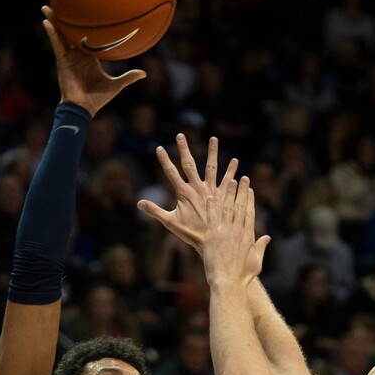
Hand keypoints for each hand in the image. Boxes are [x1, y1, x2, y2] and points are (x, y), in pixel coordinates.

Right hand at [42, 7, 145, 117]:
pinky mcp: (61, 61)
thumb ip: (128, 77)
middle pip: (70, 32)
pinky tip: (46, 21)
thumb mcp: (116, 85)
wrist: (84, 107)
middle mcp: (77, 54)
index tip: (84, 11)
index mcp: (89, 57)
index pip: (86, 37)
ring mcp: (68, 57)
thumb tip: (144, 73)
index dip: (84, 26)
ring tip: (46, 6)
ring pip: (60, 35)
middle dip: (65, 19)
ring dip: (54, 21)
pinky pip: (56, 44)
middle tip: (62, 2)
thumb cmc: (98, 98)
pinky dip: (51, 33)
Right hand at [137, 133, 237, 252]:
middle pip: (189, 164)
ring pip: (212, 167)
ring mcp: (211, 190)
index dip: (164, 160)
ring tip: (214, 138)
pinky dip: (232, 171)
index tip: (159, 148)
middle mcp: (197, 188)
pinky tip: (236, 161)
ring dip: (213, 152)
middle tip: (180, 135)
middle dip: (184, 149)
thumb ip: (155, 211)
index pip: (171, 173)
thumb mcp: (170, 222)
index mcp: (184, 193)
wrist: (212, 239)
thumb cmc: (190, 233)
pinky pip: (228, 180)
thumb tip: (139, 203)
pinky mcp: (223, 195)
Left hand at [203, 176, 269, 289]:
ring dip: (228, 193)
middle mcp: (238, 231)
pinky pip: (212, 218)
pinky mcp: (213, 236)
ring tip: (229, 180)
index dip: (249, 200)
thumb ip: (261, 247)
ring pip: (227, 208)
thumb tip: (267, 237)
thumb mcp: (256, 262)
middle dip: (241, 191)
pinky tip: (211, 196)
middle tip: (242, 178)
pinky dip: (212, 206)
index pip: (249, 213)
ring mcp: (225, 232)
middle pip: (240, 206)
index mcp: (248, 236)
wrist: (228, 283)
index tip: (250, 190)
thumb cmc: (242, 277)